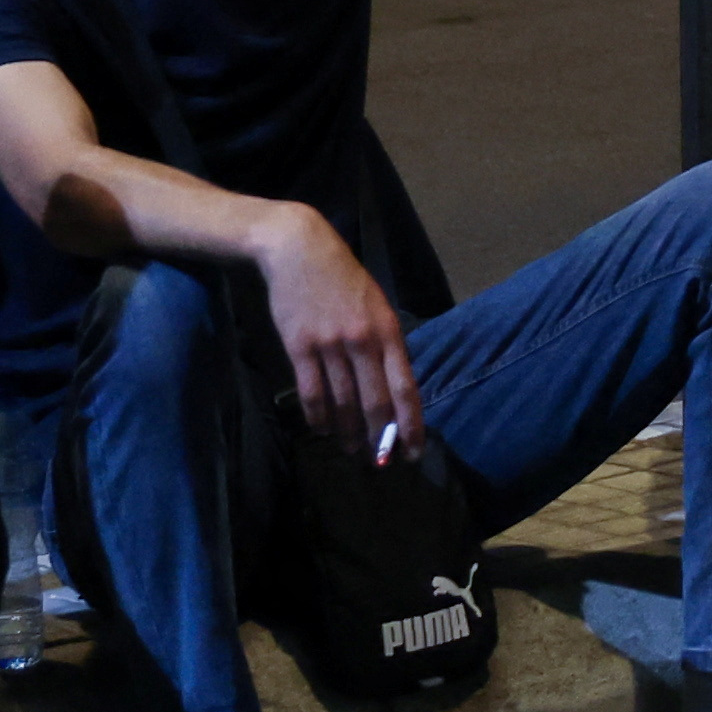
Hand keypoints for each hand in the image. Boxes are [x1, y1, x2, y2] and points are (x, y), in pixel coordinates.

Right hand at [254, 208, 420, 457]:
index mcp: (388, 330)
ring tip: (350, 450)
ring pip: (343, 402)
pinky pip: (311, 392)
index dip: (410, 424)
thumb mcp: (377, 306)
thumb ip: (385, 344)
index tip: (412, 451)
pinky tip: (322, 429)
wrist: (299, 250)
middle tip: (379, 461)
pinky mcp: (299, 346)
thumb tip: (393, 388)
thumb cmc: (344, 279)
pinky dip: (318, 416)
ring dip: (347, 433)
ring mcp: (329, 344)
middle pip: (374, 402)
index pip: (405, 387)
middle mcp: (362, 341)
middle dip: (379, 437)